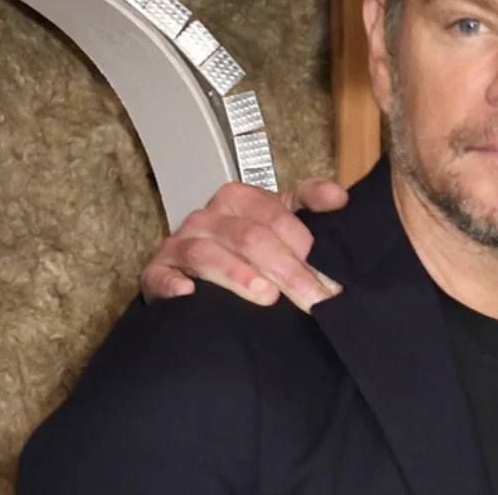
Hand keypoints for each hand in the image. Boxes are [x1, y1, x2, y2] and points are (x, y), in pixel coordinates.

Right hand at [140, 177, 349, 312]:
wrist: (195, 272)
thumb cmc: (247, 245)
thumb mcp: (280, 216)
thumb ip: (310, 199)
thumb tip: (340, 198)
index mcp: (239, 198)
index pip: (276, 216)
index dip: (304, 244)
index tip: (329, 278)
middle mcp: (207, 216)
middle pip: (250, 238)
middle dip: (287, 271)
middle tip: (313, 300)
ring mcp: (180, 244)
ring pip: (208, 255)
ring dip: (238, 276)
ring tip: (268, 298)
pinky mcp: (157, 272)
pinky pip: (161, 276)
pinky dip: (173, 284)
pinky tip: (190, 295)